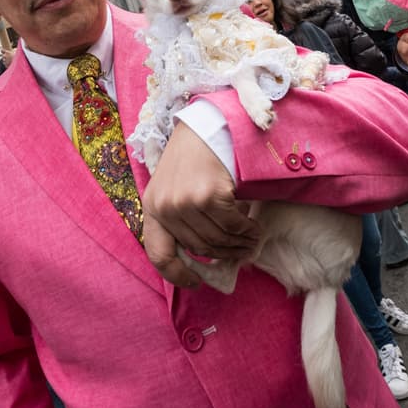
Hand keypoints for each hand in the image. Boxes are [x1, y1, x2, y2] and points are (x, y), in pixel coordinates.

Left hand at [142, 122, 260, 287]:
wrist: (208, 125)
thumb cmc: (194, 157)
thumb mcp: (175, 187)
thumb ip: (182, 218)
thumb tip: (205, 256)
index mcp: (152, 206)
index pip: (158, 253)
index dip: (176, 274)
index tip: (195, 282)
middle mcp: (165, 206)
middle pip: (199, 248)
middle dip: (224, 254)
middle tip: (243, 252)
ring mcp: (186, 201)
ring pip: (218, 239)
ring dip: (240, 244)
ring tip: (252, 241)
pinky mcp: (209, 195)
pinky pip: (233, 225)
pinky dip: (247, 230)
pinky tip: (254, 228)